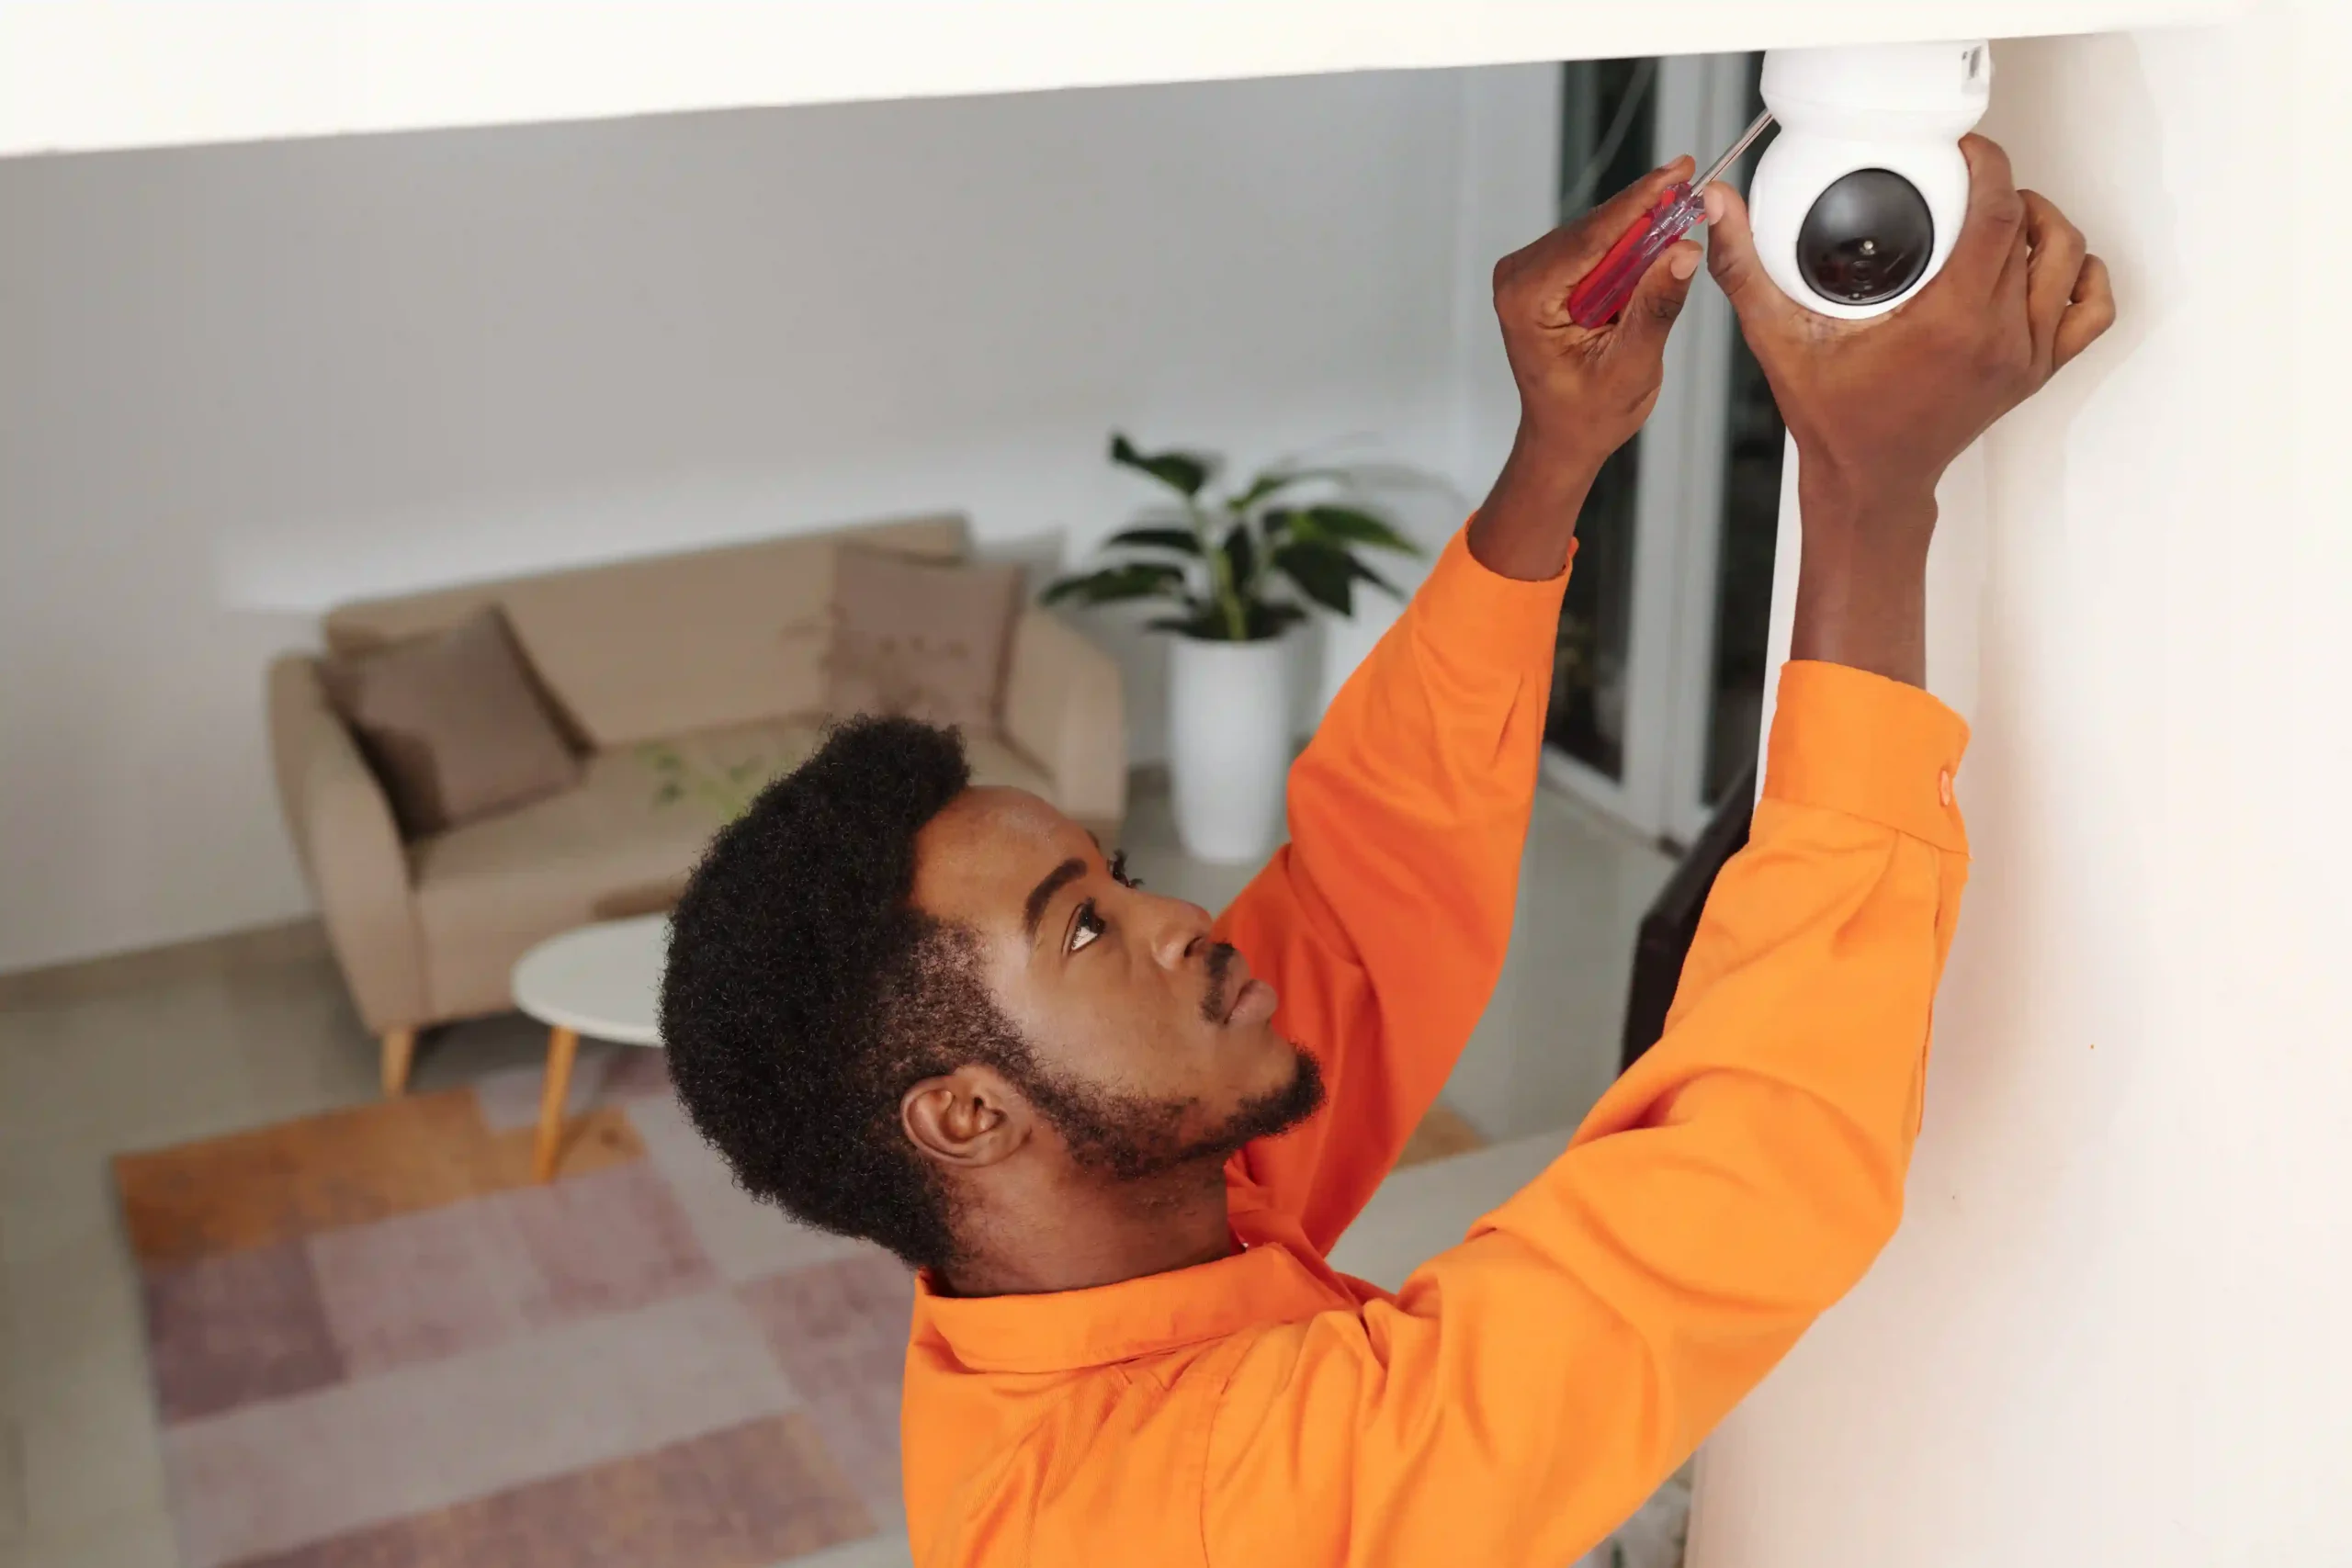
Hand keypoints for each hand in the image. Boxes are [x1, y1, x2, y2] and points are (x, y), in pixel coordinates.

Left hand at [1471, 158, 1704, 579]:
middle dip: (1645, 210)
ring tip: (1682, 212)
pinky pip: (1592, 247)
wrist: (1563, 435)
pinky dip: (1626, 245)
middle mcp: (1519, 280)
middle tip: (1691, 183)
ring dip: (1639, 228)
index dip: (1640, 202)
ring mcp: (1527, 276)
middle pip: (1594, 228)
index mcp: (1528, 301)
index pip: (1592, 237)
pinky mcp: (1543, 276)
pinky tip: (1656, 241)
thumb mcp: (1631, 366)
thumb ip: (1656, 308)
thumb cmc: (1587, 414)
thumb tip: (1681, 253)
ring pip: (1596, 233)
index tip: (1677, 172)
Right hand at [1702, 133, 2116, 683]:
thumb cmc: (1835, 422)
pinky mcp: (2037, 372)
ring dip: (2043, 224)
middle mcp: (1998, 337)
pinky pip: (2090, 310)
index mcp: (1948, 322)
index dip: (1988, 165)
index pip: (1996, 214)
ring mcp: (2025, 356)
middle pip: (2033, 226)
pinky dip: (2080, 277)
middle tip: (1967, 180)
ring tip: (2004, 213)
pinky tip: (2046, 263)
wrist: (1871, 483)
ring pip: (2068, 258)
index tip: (1964, 150)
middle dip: (2005, 187)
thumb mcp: (1778, 340)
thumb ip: (1744, 271)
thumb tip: (1718, 212)